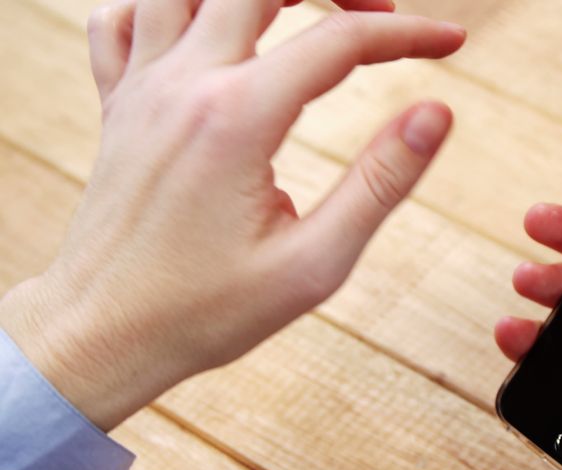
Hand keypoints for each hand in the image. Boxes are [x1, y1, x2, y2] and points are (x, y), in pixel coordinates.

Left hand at [0, 0, 465, 430]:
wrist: (102, 336)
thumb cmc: (207, 311)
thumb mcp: (314, 263)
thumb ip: (380, 182)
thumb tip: (436, 113)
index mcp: (236, 119)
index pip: (340, 40)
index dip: (409, 34)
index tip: (450, 43)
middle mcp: (183, 85)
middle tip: (378, 16)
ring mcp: (140, 88)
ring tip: (300, 10)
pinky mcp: (117, 104)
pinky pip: (122, 16)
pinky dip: (167, 8)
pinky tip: (206, 34)